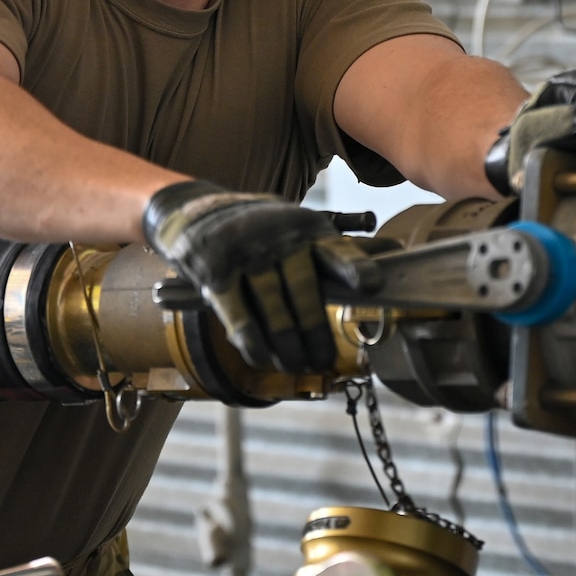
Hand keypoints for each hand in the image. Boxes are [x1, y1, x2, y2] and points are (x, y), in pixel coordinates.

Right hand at [142, 181, 365, 372]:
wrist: (193, 209)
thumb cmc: (257, 230)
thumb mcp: (293, 227)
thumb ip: (330, 251)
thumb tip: (381, 272)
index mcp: (307, 228)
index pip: (337, 250)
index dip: (354, 268)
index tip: (370, 286)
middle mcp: (279, 238)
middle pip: (305, 293)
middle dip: (317, 334)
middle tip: (323, 361)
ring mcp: (246, 253)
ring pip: (275, 312)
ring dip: (288, 348)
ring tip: (296, 366)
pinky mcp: (216, 271)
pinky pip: (240, 317)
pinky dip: (254, 344)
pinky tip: (263, 358)